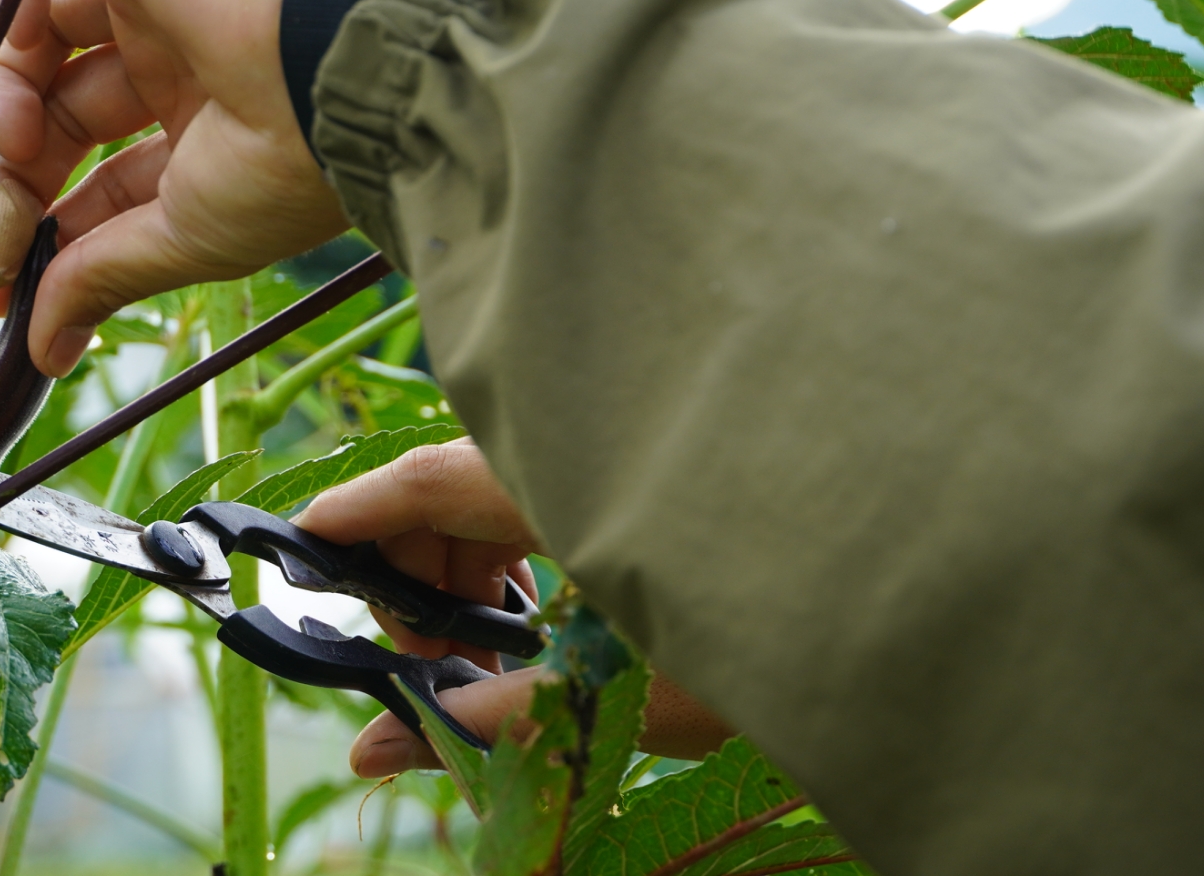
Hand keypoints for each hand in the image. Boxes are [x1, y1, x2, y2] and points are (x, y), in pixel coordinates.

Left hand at [0, 0, 476, 375]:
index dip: (38, 228)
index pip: (94, 181)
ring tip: (17, 134)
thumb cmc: (283, 165)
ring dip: (3, 95)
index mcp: (200, 132)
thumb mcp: (183, 240)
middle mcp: (173, 62)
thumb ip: (99, 277)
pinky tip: (19, 37)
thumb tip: (43, 353)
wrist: (333, 64)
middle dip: (10, 179)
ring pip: (36, 40)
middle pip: (53, 117)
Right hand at [292, 439, 735, 774]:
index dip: (351, 520)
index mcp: (559, 485)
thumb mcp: (609, 698)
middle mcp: (582, 455)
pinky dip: (528, 564)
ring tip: (491, 664)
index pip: (420, 481)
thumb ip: (482, 718)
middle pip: (451, 495)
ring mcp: (619, 463)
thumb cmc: (773, 653)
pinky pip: (554, 505)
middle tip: (426, 671)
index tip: (298, 558)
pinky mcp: (651, 483)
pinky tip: (550, 627)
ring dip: (474, 580)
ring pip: (501, 502)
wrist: (906, 620)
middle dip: (419, 583)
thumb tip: (371, 748)